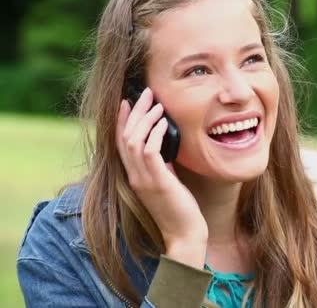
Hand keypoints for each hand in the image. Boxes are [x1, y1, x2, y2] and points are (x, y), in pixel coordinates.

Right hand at [116, 87, 206, 267]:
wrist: (184, 235)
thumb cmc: (180, 210)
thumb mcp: (167, 182)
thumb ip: (161, 166)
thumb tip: (165, 148)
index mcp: (134, 176)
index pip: (120, 143)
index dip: (121, 120)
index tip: (127, 102)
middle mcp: (134, 176)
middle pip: (125, 136)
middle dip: (134, 112)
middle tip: (145, 93)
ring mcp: (144, 180)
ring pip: (134, 140)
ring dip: (145, 118)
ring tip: (156, 103)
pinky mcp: (158, 182)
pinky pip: (150, 152)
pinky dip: (155, 134)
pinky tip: (164, 123)